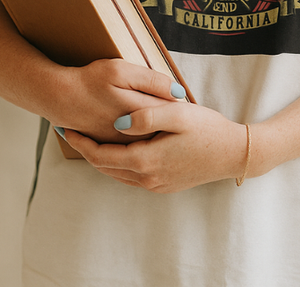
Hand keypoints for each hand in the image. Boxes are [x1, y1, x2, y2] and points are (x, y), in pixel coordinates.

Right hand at [51, 58, 185, 144]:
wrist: (60, 97)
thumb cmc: (91, 80)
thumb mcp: (121, 70)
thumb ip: (151, 81)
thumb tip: (178, 92)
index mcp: (139, 111)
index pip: (170, 113)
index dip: (182, 110)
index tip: (191, 107)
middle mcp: (132, 133)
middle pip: (163, 133)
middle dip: (175, 128)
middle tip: (184, 121)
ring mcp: (121, 144)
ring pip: (150, 145)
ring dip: (161, 139)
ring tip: (171, 131)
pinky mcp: (111, 149)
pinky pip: (134, 151)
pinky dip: (144, 145)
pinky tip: (149, 137)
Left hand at [62, 102, 248, 192]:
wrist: (234, 153)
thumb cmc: (208, 129)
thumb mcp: (178, 114)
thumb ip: (146, 115)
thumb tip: (117, 124)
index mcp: (146, 161)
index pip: (101, 155)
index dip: (80, 142)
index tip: (65, 127)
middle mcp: (147, 178)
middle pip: (104, 167)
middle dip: (84, 149)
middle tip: (69, 131)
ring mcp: (156, 185)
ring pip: (116, 173)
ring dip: (99, 157)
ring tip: (85, 138)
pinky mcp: (164, 185)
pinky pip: (130, 175)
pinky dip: (116, 162)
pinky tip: (116, 147)